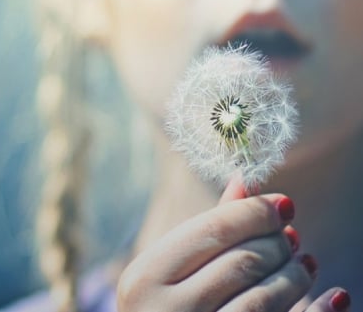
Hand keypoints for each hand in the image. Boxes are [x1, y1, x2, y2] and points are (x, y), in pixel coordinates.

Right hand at [117, 178, 350, 311]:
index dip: (255, 212)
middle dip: (277, 243)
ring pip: (264, 299)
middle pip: (243, 261)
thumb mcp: (169, 266)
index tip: (283, 204)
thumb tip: (245, 180)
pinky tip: (333, 296)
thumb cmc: (161, 301)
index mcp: (145, 277)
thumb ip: (207, 227)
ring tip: (303, 263)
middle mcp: (165, 311)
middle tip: (290, 236)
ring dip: (295, 275)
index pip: (213, 230)